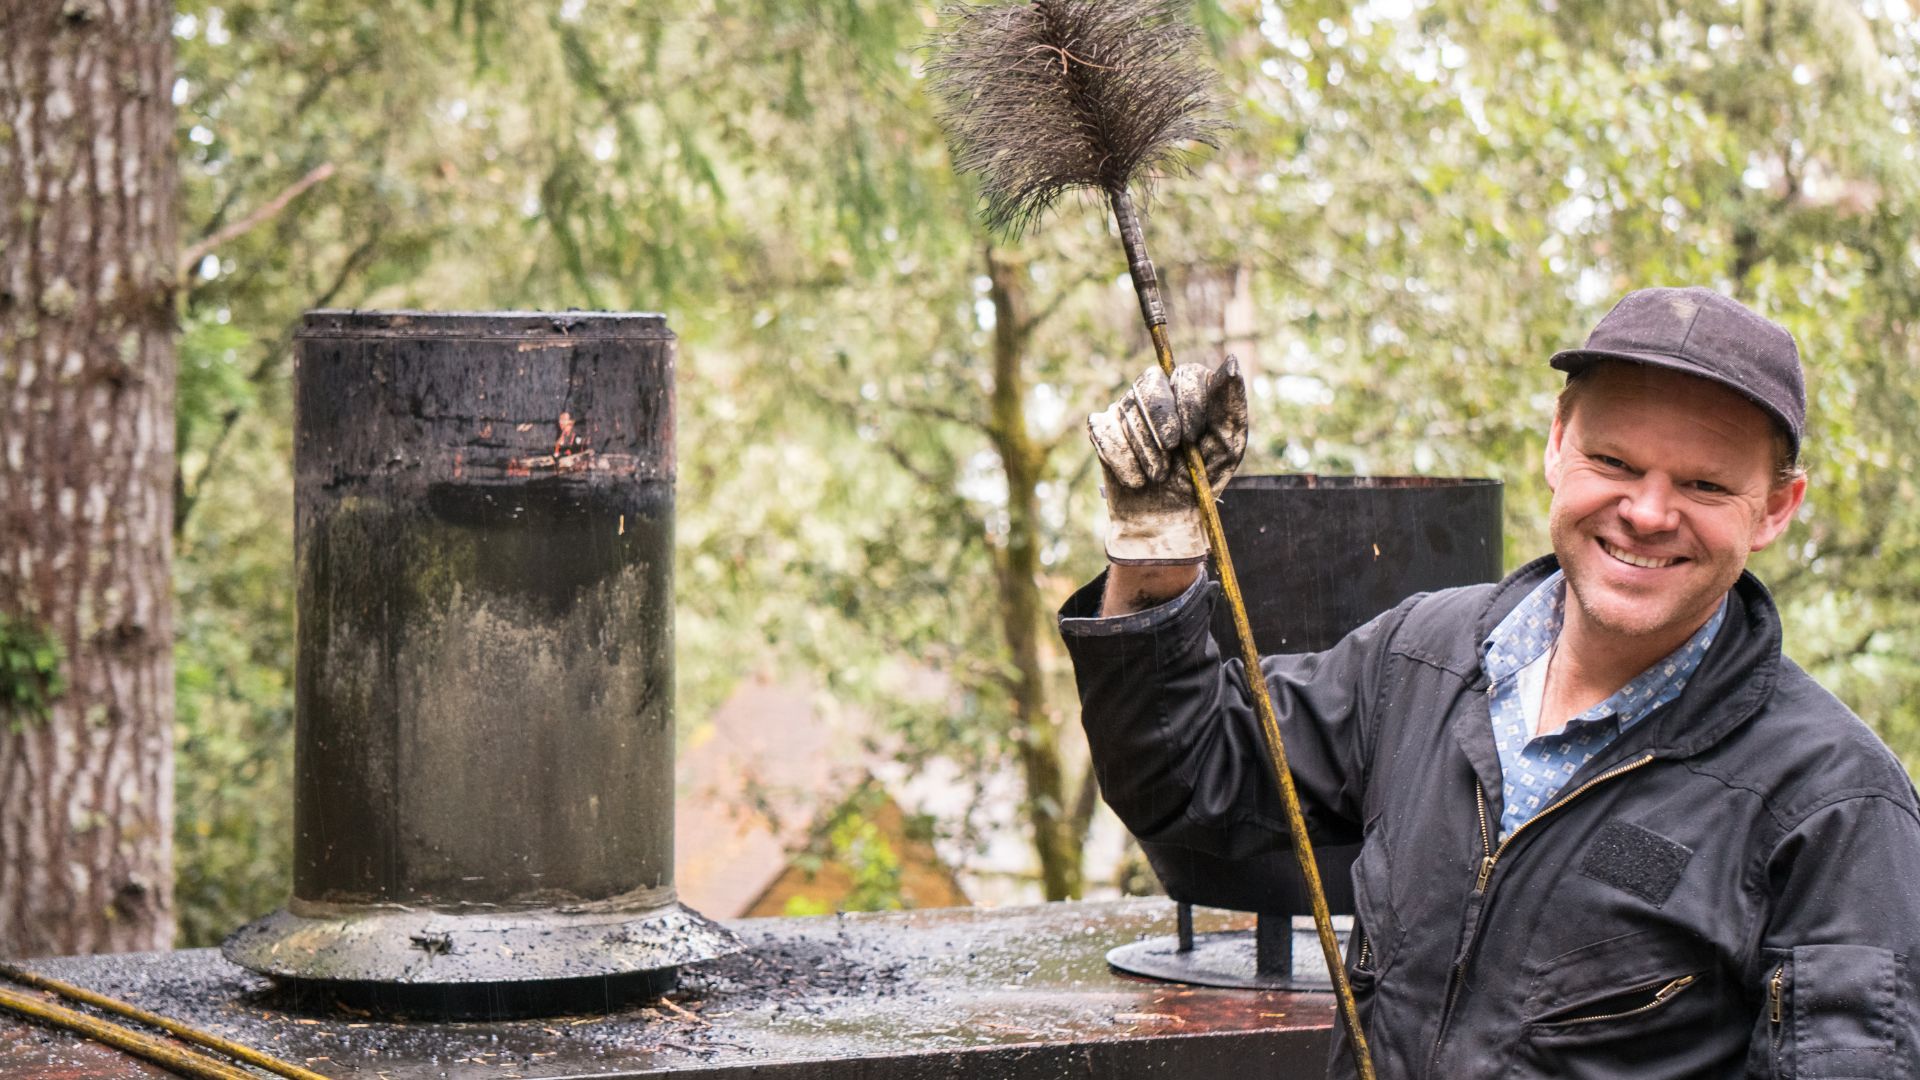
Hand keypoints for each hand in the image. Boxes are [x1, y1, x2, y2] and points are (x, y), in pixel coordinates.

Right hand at [1087, 357, 1247, 564]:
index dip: (1186, 405)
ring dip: (1146, 451)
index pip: (1184, 374)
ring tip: (1158, 475)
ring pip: (1127, 410)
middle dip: (1162, 422)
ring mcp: (1126, 407)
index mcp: (1189, 390)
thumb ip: (1230, 406)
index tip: (1191, 439)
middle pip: (1149, 382)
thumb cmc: (1198, 480)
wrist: (1163, 519)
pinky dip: (1123, 460)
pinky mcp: (1102, 428)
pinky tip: (1136, 480)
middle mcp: (1156, 391)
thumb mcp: (1227, 448)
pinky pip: (1104, 431)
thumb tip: (1231, 361)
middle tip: (1171, 452)